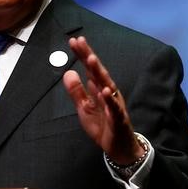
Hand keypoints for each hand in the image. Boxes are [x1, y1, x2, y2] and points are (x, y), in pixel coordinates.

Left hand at [62, 36, 141, 164]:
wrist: (118, 147)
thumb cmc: (102, 125)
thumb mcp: (84, 108)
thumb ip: (77, 91)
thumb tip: (68, 72)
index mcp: (99, 89)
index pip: (89, 69)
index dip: (82, 55)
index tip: (74, 40)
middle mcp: (109, 93)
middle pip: (98, 72)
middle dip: (89, 56)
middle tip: (81, 42)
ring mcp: (114, 105)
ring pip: (107, 85)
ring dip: (99, 72)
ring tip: (91, 59)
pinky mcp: (118, 119)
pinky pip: (115, 109)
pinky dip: (110, 100)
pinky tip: (105, 91)